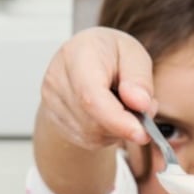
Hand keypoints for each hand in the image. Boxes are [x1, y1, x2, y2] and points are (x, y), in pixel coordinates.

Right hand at [40, 26, 154, 150]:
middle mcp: (57, 78)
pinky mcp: (55, 121)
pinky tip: (107, 114)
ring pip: (93, 135)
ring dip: (116, 128)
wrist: (80, 60)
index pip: (92, 97)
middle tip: (140, 109)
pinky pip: (88, 139)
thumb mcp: (134, 54)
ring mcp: (51, 102)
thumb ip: (139, 78)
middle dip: (124, 123)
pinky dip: (106, 133)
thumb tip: (141, 104)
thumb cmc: (110, 54)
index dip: (117, 120)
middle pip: (94, 121)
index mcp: (78, 54)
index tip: (142, 133)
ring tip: (120, 104)